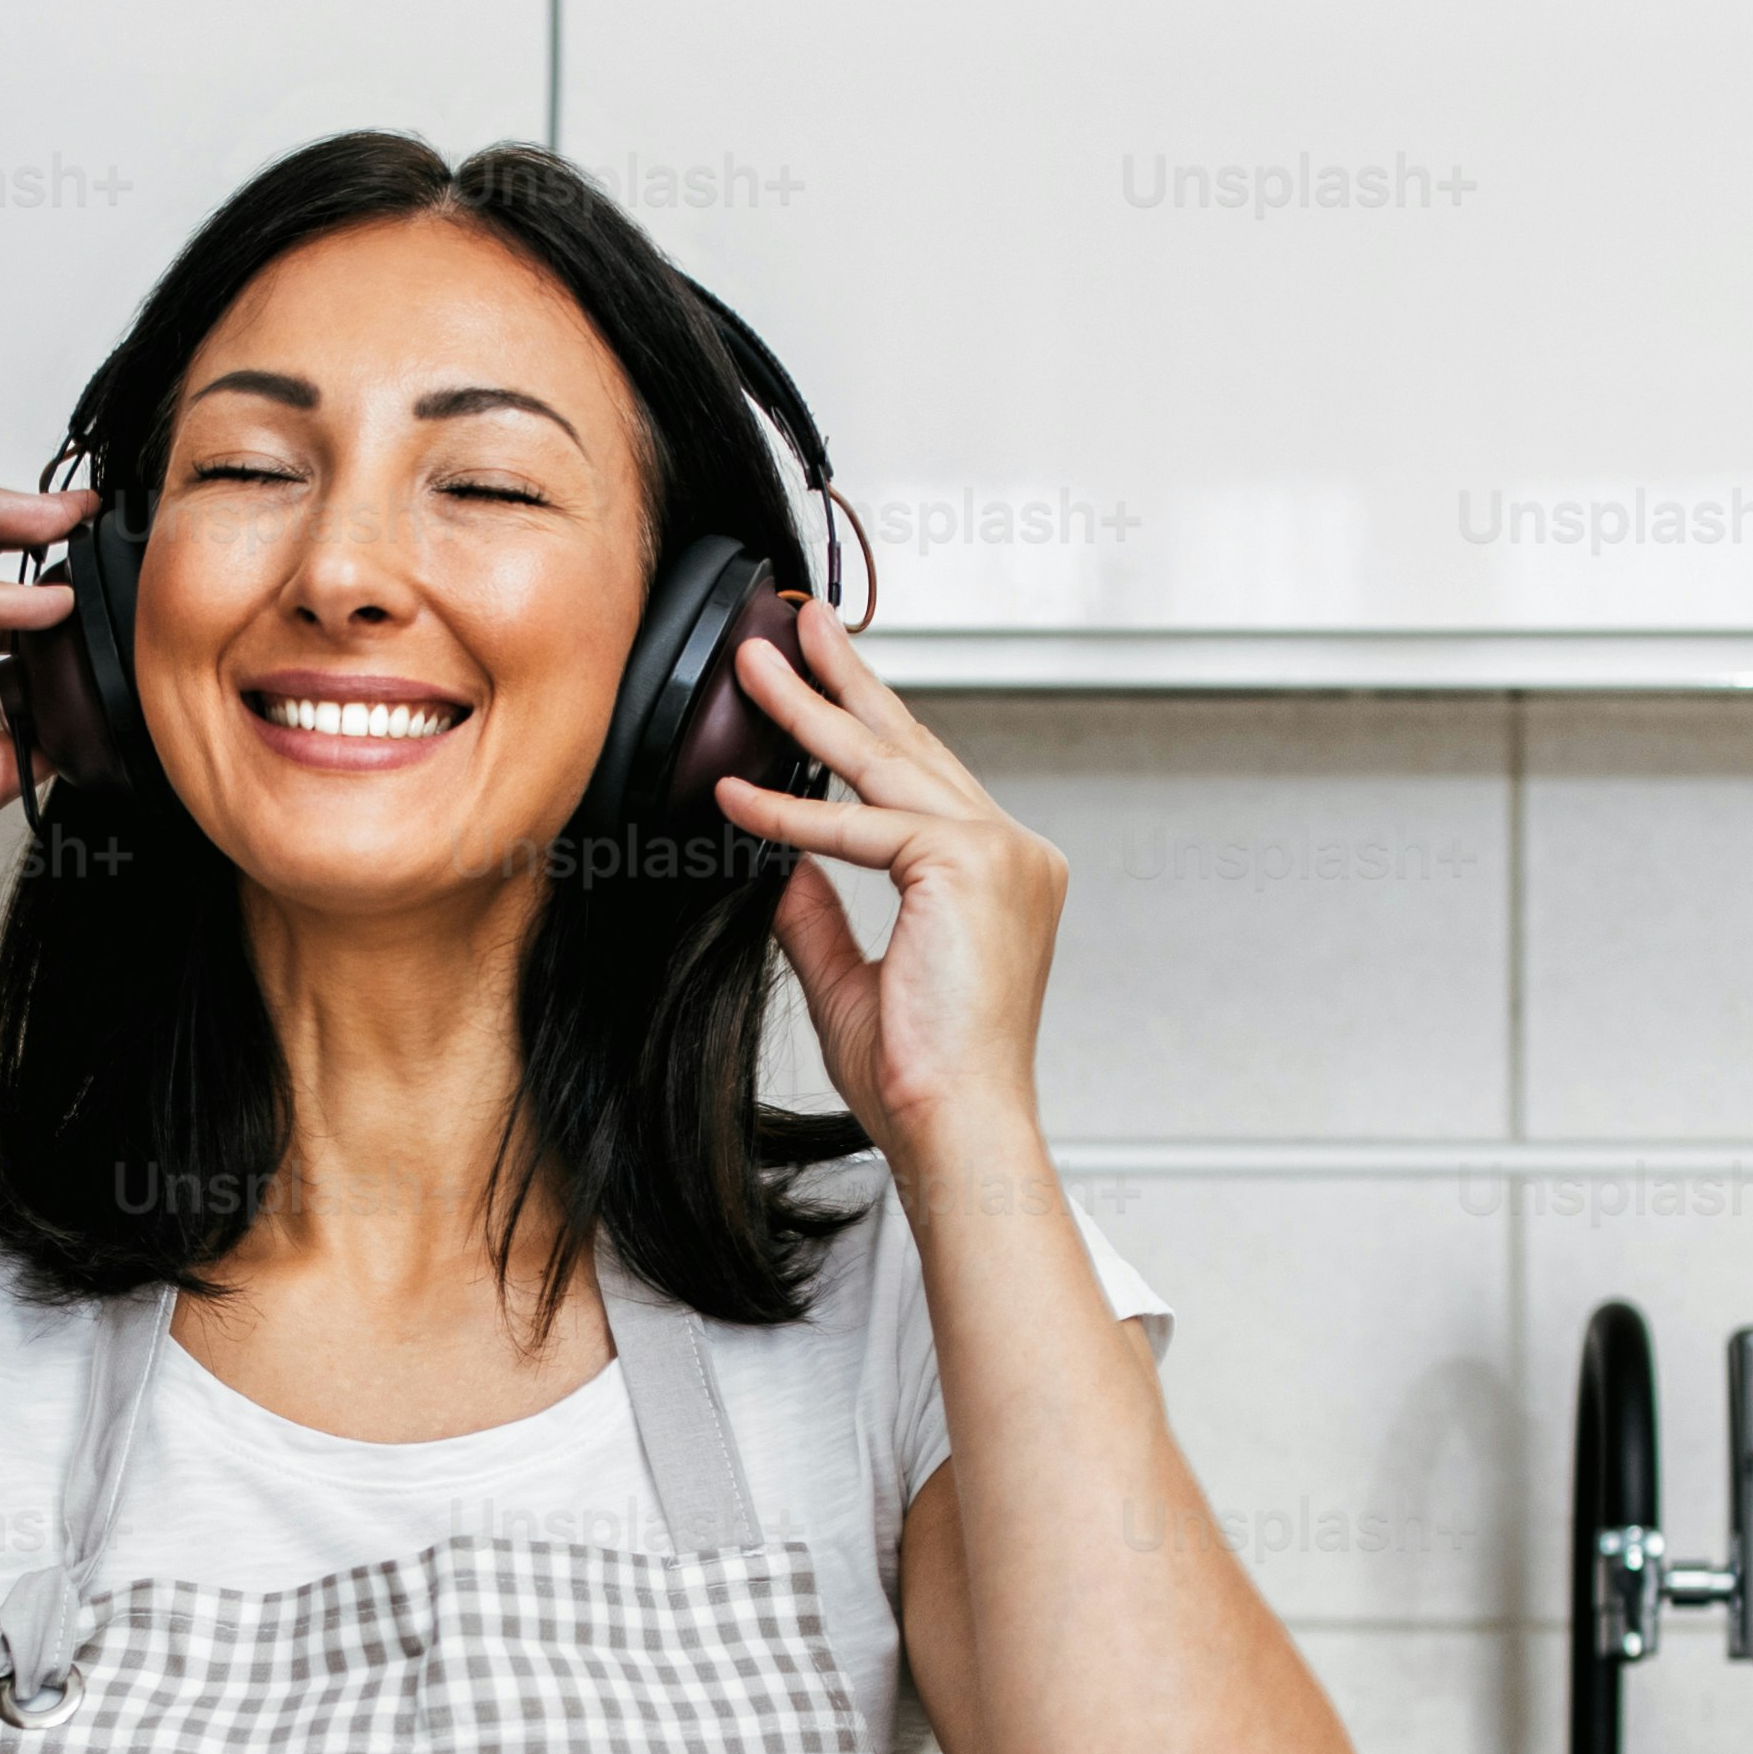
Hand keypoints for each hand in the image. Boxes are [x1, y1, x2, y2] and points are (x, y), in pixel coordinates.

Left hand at [720, 611, 1064, 1159]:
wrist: (958, 1127)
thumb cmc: (921, 1080)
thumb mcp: (852, 980)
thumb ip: (818, 914)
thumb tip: (778, 864)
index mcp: (1001, 878)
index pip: (922, 786)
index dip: (865, 735)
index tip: (815, 694)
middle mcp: (1015, 853)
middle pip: (912, 751)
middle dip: (848, 684)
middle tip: (801, 626)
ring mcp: (1002, 853)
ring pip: (887, 765)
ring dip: (813, 709)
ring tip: (758, 665)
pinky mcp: (972, 866)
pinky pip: (862, 826)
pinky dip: (793, 813)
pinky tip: (738, 796)